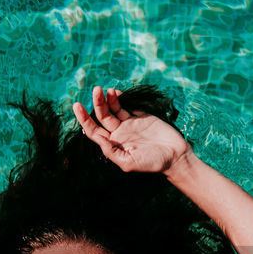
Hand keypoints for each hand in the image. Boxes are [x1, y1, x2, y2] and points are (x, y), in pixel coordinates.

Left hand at [71, 85, 192, 173]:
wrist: (175, 156)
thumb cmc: (152, 164)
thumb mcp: (129, 162)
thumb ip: (111, 151)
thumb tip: (98, 138)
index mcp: (113, 145)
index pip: (94, 131)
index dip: (84, 119)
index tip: (77, 106)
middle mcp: (118, 134)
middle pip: (102, 116)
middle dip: (97, 103)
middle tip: (96, 90)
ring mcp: (129, 124)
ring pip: (113, 109)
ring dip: (108, 99)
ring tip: (106, 89)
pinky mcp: (141, 117)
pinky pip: (127, 105)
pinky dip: (120, 98)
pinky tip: (116, 92)